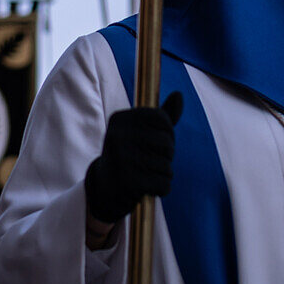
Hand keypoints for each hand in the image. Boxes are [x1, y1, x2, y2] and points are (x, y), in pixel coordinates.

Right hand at [84, 93, 182, 224]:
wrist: (105, 188)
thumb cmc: (129, 155)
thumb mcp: (141, 132)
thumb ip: (161, 115)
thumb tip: (179, 95)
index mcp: (119, 119)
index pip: (160, 118)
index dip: (168, 131)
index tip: (158, 141)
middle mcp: (116, 136)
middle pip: (166, 142)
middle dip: (167, 155)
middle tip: (153, 161)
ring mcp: (120, 159)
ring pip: (166, 165)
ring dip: (164, 173)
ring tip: (147, 174)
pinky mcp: (128, 182)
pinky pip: (163, 183)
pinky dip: (162, 188)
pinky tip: (149, 188)